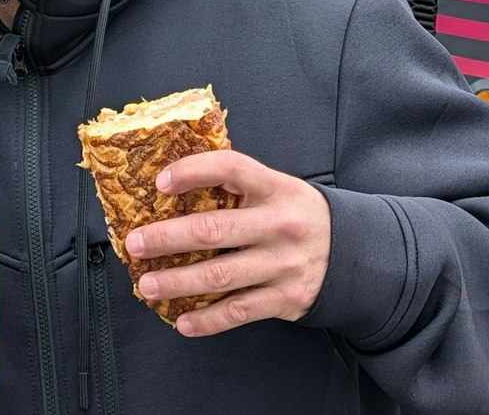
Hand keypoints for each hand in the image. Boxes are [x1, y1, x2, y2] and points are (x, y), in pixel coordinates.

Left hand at [124, 150, 330, 337]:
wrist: (353, 252)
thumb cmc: (296, 215)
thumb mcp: (277, 188)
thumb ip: (237, 186)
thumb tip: (170, 186)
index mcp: (274, 188)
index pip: (230, 167)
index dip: (192, 171)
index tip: (159, 182)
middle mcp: (279, 224)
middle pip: (212, 230)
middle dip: (166, 238)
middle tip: (135, 245)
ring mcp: (283, 263)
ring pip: (219, 275)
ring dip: (176, 282)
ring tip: (147, 285)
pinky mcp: (286, 297)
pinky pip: (238, 311)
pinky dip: (207, 320)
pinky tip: (182, 320)